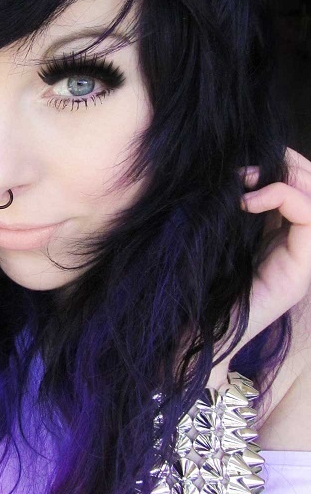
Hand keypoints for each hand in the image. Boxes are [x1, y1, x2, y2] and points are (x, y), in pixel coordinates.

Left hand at [209, 147, 310, 384]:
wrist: (194, 330)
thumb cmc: (199, 281)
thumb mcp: (221, 233)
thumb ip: (237, 207)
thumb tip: (235, 171)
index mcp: (282, 234)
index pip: (302, 186)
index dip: (281, 165)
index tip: (241, 168)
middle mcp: (300, 244)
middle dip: (287, 164)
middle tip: (248, 166)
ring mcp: (304, 257)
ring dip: (285, 176)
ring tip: (247, 180)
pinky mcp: (302, 270)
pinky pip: (310, 219)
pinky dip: (282, 197)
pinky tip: (248, 202)